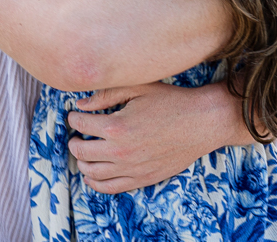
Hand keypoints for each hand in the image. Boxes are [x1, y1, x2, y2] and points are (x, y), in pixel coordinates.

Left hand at [66, 81, 239, 193]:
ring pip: (92, 173)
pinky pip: (111, 188)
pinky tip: (90, 175)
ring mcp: (132, 169)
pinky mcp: (143, 179)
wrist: (202, 122)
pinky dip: (95, 183)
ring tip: (83, 152)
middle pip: (80, 152)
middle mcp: (121, 152)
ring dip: (81, 162)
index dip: (74, 117)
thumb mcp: (137, 87)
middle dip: (73, 142)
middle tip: (76, 135)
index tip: (76, 114)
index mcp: (117, 127)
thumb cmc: (171, 101)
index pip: (80, 124)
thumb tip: (80, 105)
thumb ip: (106, 94)